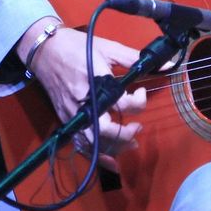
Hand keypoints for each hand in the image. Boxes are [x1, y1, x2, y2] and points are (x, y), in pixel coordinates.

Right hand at [16, 22, 144, 167]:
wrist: (45, 50)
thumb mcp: (108, 48)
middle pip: (107, 131)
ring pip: (95, 142)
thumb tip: (165, 64)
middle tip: (138, 127)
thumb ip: (135, 59)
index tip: (141, 91)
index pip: (124, 103)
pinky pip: (81, 144)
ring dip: (115, 147)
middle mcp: (84, 103)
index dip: (139, 101)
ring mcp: (73, 114)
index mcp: (97, 83)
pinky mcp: (66, 120)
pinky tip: (111, 163)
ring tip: (130, 143)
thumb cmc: (78, 47)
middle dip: (127, 133)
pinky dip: (96, 156)